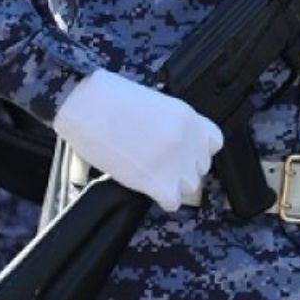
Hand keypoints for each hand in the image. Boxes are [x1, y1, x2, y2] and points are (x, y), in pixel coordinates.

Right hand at [52, 70, 222, 211]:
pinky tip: (150, 190)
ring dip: (174, 185)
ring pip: (190, 186)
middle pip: (201, 167)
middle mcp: (187, 139)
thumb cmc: (110, 98)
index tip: (185, 154)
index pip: (214, 143)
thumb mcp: (154, 103)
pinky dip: (163, 200)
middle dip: (183, 168)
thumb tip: (170, 141)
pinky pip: (173, 201)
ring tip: (155, 179)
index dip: (198, 151)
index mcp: (188, 117)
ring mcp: (173, 160)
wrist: (85, 104)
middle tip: (163, 167)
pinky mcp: (155, 179)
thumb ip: (171, 124)